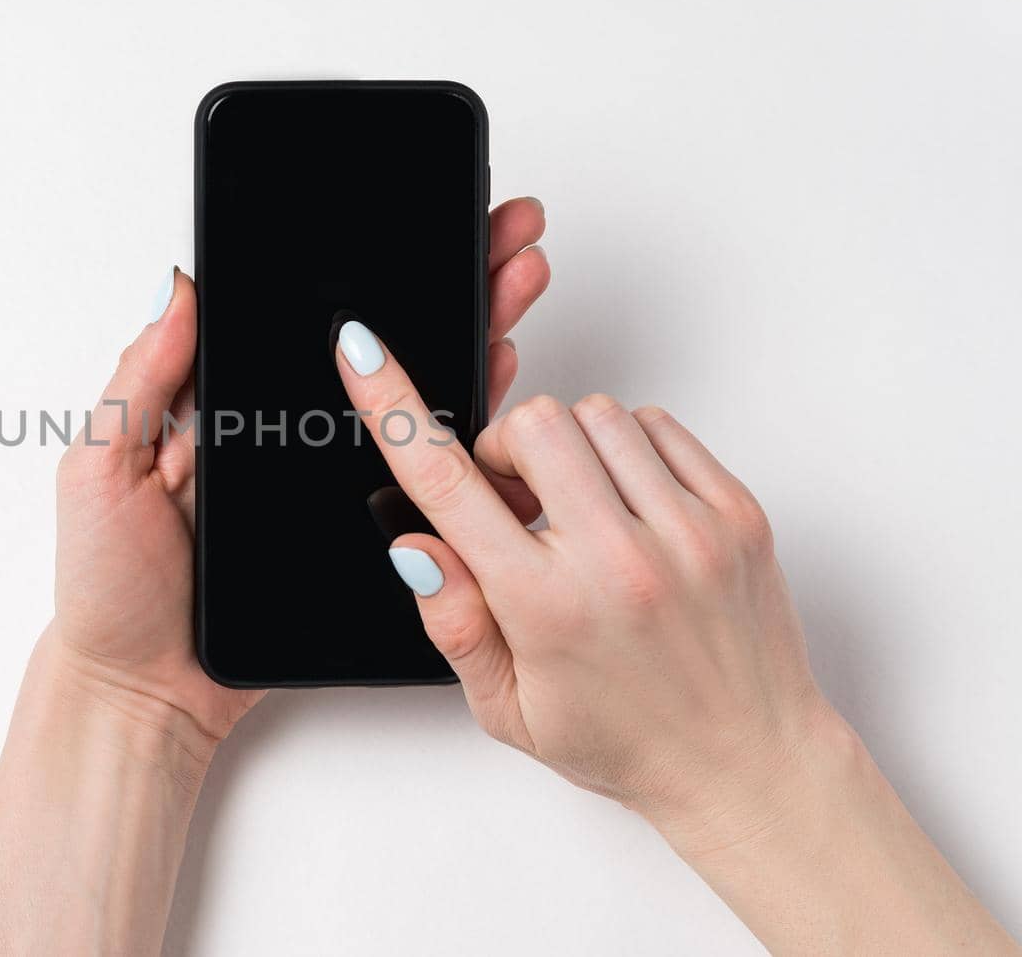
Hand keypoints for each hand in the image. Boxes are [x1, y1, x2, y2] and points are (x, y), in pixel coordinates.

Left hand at [47, 197, 550, 749]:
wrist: (143, 694)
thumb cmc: (109, 589)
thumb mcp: (101, 470)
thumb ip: (141, 382)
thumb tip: (176, 288)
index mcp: (226, 403)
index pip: (303, 318)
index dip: (359, 265)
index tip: (412, 215)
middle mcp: (285, 434)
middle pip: (375, 349)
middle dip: (443, 284)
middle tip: (500, 236)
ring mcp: (326, 483)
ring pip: (410, 402)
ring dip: (467, 340)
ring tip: (514, 288)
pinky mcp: (356, 538)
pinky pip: (417, 480)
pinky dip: (462, 436)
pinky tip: (498, 389)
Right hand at [333, 341, 1019, 953]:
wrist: (750, 763)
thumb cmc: (625, 738)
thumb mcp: (507, 706)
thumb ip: (452, 619)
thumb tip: (415, 542)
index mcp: (545, 607)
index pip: (447, 483)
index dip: (393, 406)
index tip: (363, 350)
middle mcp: (618, 559)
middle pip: (530, 423)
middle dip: (507, 453)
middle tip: (521, 509)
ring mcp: (686, 531)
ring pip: (594, 412)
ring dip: (570, 450)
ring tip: (581, 513)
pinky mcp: (735, 514)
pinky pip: (658, 425)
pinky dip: (629, 449)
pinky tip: (629, 508)